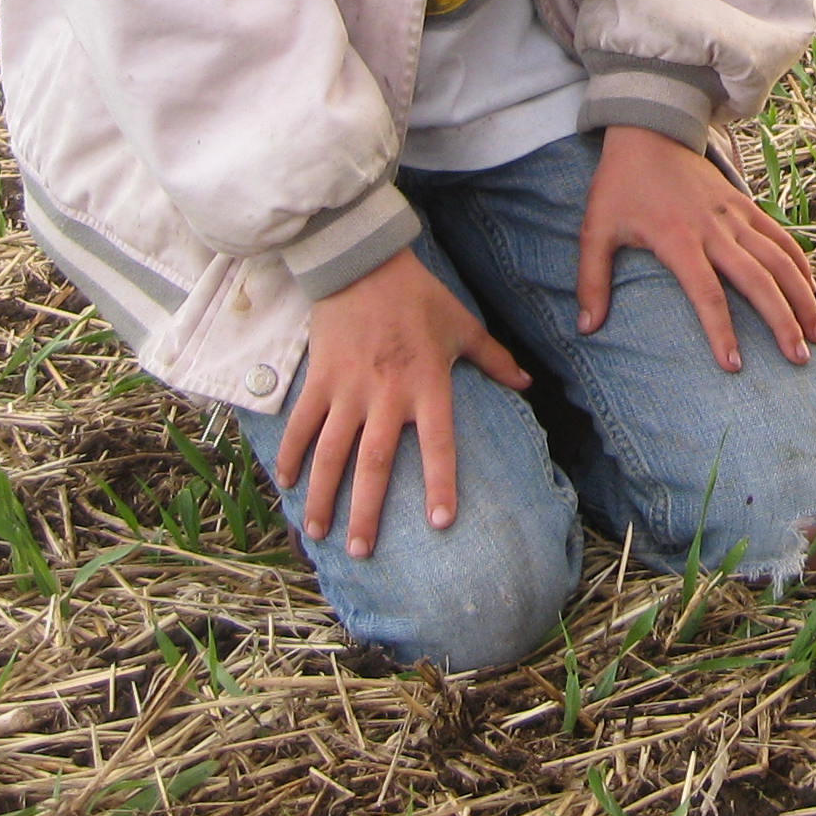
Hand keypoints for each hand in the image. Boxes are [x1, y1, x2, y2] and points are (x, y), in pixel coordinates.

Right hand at [279, 247, 532, 553]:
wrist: (365, 263)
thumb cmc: (419, 296)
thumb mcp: (463, 325)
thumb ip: (495, 359)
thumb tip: (529, 383)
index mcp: (427, 384)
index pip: (438, 443)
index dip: (440, 482)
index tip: (441, 523)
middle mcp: (387, 394)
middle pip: (374, 463)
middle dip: (366, 512)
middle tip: (362, 553)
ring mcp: (348, 388)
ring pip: (332, 452)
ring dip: (323, 496)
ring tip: (319, 535)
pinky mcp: (319, 378)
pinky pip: (302, 424)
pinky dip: (291, 455)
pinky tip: (287, 485)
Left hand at [578, 123, 815, 372]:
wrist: (648, 132)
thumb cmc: (620, 184)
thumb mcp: (595, 229)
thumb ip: (592, 279)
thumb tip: (585, 327)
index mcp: (678, 239)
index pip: (707, 293)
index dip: (722, 331)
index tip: (734, 366)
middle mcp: (714, 229)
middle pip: (757, 280)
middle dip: (782, 321)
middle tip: (799, 358)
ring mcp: (735, 216)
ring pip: (779, 260)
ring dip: (802, 297)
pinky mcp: (745, 205)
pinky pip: (780, 237)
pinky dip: (800, 264)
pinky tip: (812, 291)